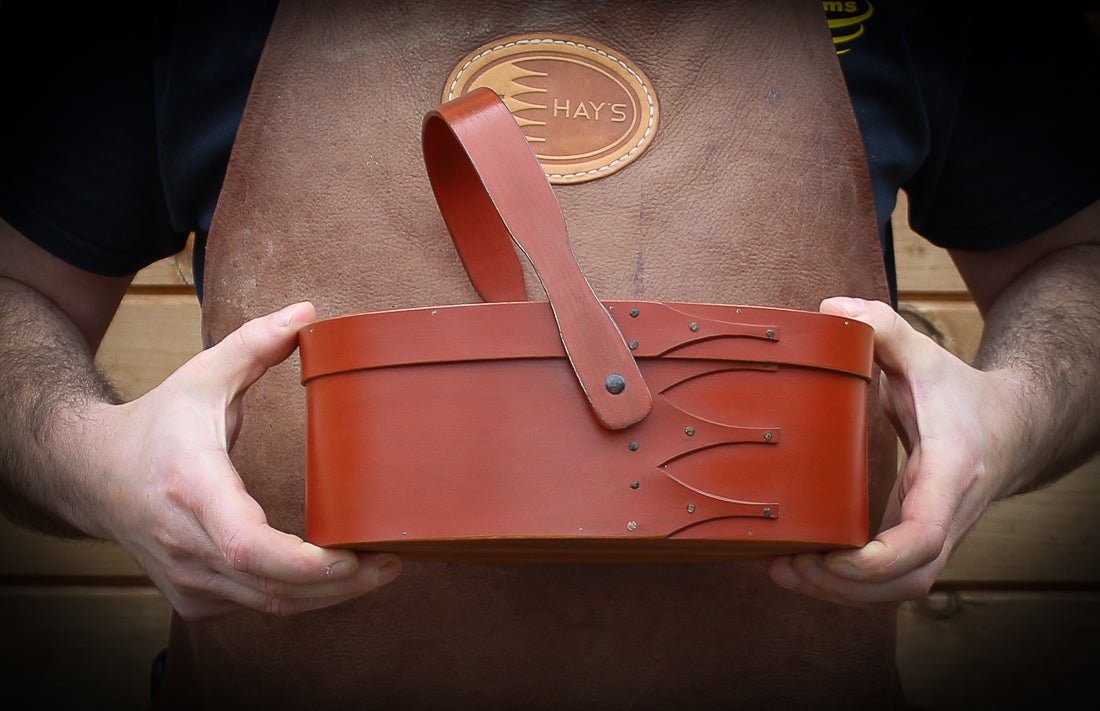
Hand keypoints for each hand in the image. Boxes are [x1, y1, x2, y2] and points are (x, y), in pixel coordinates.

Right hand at [83, 302, 399, 619]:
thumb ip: (254, 343)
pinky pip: (257, 606)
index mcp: (193, 488)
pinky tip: (333, 579)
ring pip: (270, 606)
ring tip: (378, 570)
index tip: (352, 557)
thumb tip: (308, 313)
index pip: (246, 544)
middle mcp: (187, 543)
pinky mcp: (194, 597)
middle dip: (339, 584)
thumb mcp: (202, 375)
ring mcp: (187, 578)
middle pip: (272, 587)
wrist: (92, 474)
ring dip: (328, 597)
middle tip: (392, 561)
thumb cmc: (156, 425)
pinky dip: (298, 597)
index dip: (302, 562)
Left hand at [768, 297, 1025, 605]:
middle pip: (908, 579)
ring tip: (784, 571)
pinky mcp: (919, 541)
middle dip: (848, 587)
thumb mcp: (924, 354)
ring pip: (900, 589)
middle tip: (789, 566)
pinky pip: (890, 580)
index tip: (833, 557)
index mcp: (949, 472)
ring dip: (843, 594)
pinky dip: (849, 585)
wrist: (1010, 426)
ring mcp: (937, 533)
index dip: (879, 559)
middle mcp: (948, 513)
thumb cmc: (959, 394)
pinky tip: (802, 569)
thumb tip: (832, 309)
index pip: (925, 535)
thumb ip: (883, 327)